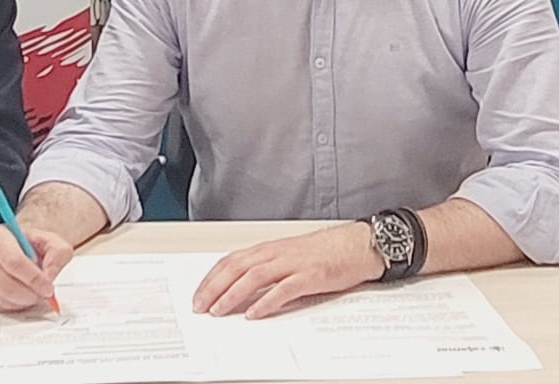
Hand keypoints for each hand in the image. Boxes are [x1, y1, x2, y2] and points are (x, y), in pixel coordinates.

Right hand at [0, 224, 73, 312]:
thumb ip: (58, 253)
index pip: (14, 262)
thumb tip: (49, 276)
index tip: (47, 288)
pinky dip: (14, 305)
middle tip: (44, 294)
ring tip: (32, 290)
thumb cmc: (27, 245)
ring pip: (2, 299)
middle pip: (6, 285)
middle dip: (31, 294)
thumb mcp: (49, 240)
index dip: (34, 278)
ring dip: (23, 300)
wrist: (11, 248)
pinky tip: (19, 293)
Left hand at [192, 222, 383, 318]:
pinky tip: (254, 313)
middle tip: (200, 305)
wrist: (359, 244)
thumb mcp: (292, 256)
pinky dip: (266, 302)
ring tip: (219, 310)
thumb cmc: (328, 251)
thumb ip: (269, 268)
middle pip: (237, 267)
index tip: (199, 293)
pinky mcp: (310, 275)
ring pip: (254, 277)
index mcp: (271, 248)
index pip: (232, 260)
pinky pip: (283, 289)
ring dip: (233, 294)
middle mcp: (278, 253)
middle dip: (214, 287)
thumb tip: (244, 288)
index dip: (212, 277)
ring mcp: (294, 263)